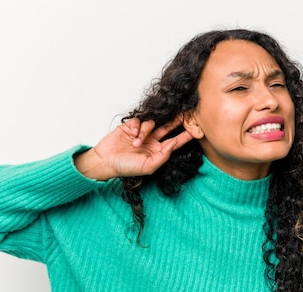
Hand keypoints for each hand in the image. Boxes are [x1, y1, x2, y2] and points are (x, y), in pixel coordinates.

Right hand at [75, 117, 193, 179]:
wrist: (106, 161)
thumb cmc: (126, 167)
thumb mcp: (148, 166)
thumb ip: (163, 156)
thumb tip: (174, 144)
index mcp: (157, 151)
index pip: (175, 142)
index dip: (185, 136)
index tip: (196, 131)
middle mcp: (151, 141)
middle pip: (168, 128)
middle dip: (176, 121)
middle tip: (185, 113)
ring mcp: (142, 133)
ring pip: (151, 124)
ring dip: (145, 132)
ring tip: (136, 143)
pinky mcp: (131, 126)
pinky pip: (139, 121)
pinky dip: (137, 127)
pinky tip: (132, 134)